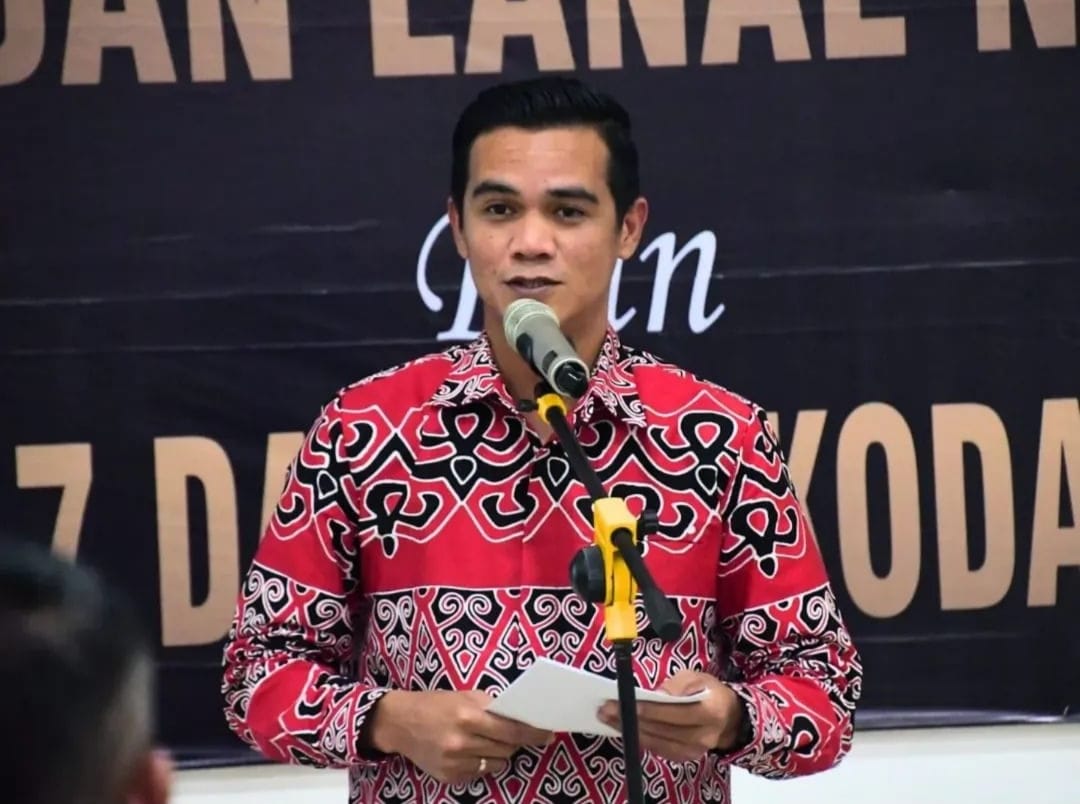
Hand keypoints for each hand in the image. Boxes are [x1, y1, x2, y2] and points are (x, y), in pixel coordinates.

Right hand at [365, 690, 552, 784]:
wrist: (399, 722)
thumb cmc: (436, 704)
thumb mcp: (464, 696)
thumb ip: (491, 707)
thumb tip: (520, 717)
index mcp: (468, 716)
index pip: (512, 729)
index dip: (533, 733)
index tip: (549, 734)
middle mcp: (462, 742)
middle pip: (508, 747)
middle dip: (516, 740)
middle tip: (515, 733)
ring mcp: (455, 762)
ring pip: (497, 762)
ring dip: (500, 752)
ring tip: (487, 740)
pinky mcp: (450, 777)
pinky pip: (481, 772)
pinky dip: (483, 762)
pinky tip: (471, 750)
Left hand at [597, 671, 743, 762]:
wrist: (728, 718)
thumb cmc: (709, 692)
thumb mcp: (697, 678)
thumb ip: (678, 684)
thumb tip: (655, 693)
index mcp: (710, 712)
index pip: (676, 713)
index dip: (652, 710)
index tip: (629, 703)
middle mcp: (704, 736)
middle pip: (663, 730)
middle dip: (632, 719)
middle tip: (607, 709)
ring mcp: (694, 750)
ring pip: (657, 742)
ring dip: (629, 730)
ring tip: (608, 718)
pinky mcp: (684, 757)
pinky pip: (658, 749)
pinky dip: (639, 738)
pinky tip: (622, 728)